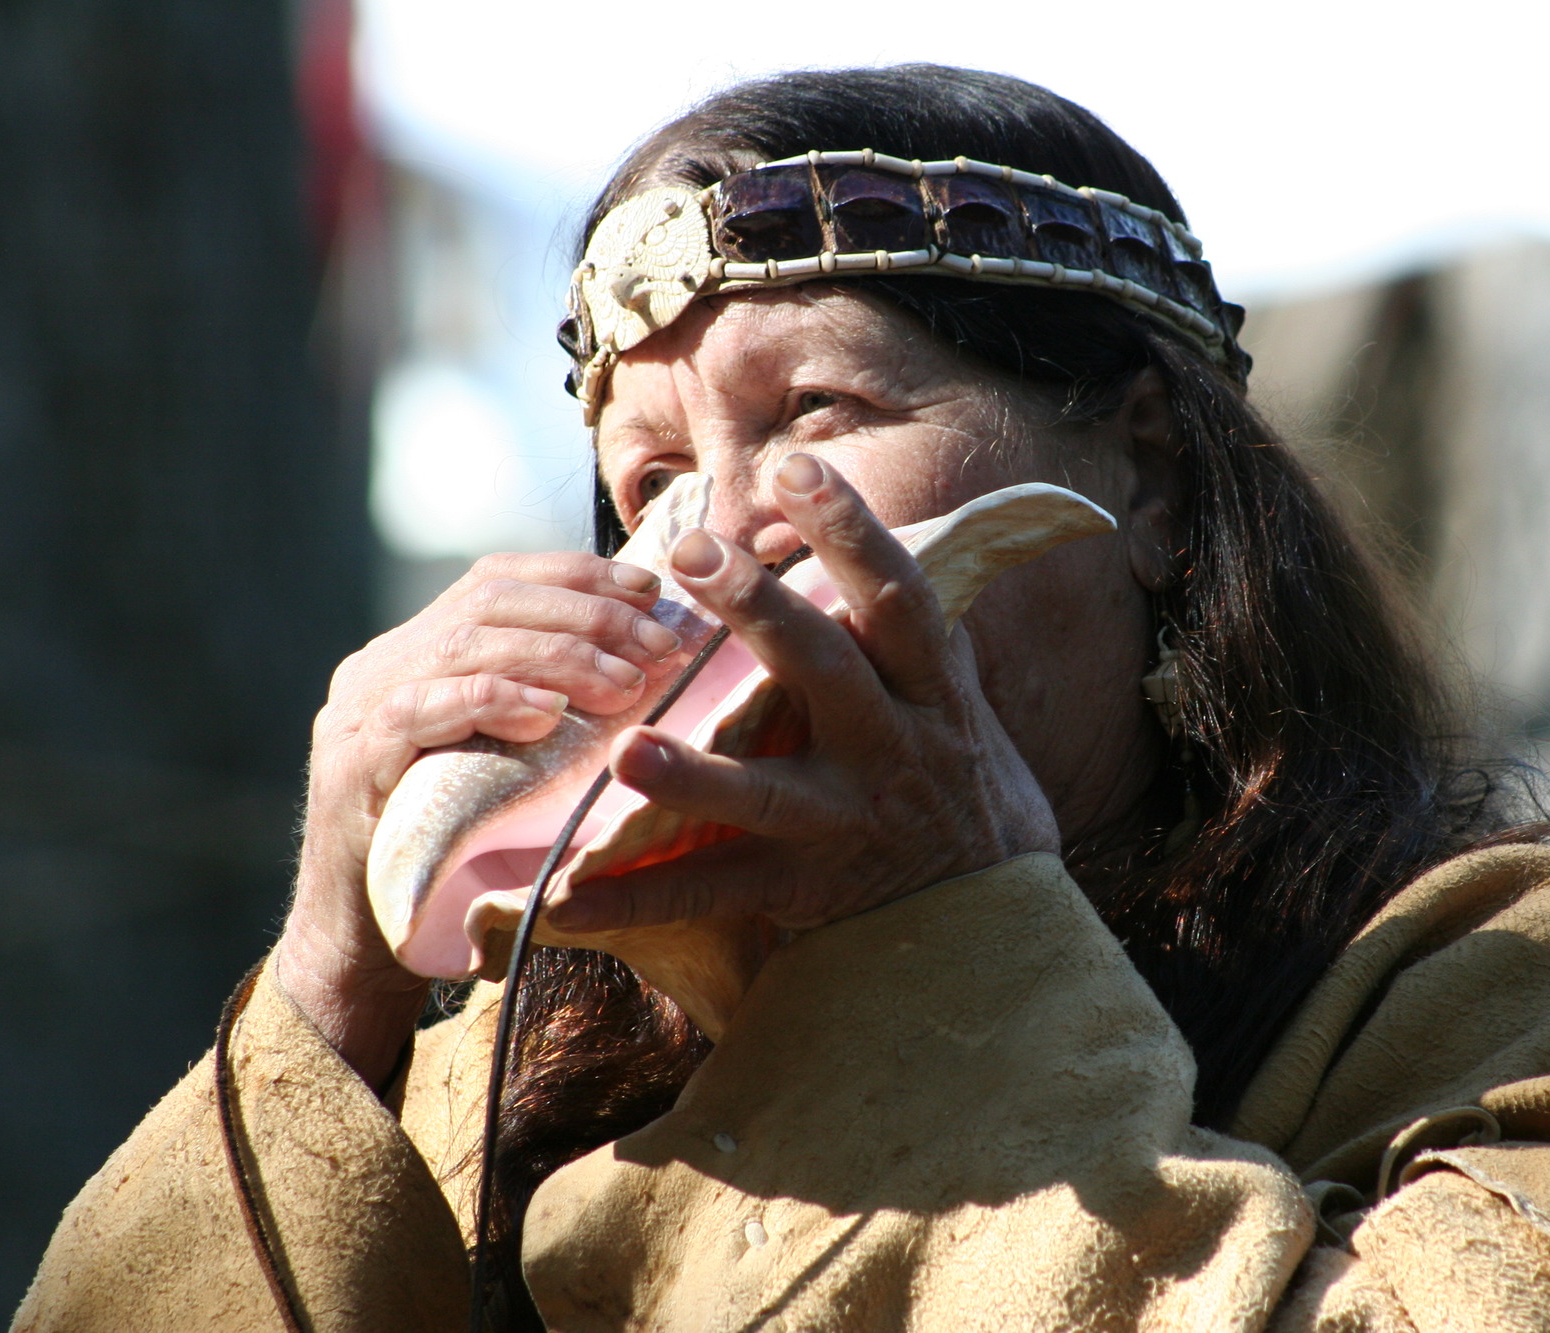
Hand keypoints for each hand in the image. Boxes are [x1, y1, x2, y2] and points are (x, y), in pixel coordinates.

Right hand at [278, 551, 685, 1084]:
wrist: (368, 944)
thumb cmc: (462, 854)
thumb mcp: (512, 763)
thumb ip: (549, 705)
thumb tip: (650, 663)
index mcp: (419, 650)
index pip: (500, 579)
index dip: (578, 575)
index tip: (650, 588)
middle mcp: (382, 665)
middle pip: (490, 600)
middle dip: (587, 614)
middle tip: (661, 646)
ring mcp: (358, 709)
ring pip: (464, 644)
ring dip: (559, 657)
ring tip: (626, 684)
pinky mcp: (351, 763)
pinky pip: (421, 709)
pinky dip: (492, 701)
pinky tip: (548, 716)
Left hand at [542, 454, 1059, 943]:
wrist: (983, 904)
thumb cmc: (950, 771)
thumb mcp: (948, 693)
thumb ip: (900, 626)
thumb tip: (864, 518)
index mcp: (926, 689)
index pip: (897, 598)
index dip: (852, 531)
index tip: (796, 467)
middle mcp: (890, 748)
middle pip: (826, 671)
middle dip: (761, 611)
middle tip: (691, 551)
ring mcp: (844, 821)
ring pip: (765, 794)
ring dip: (692, 775)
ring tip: (626, 750)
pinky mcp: (802, 887)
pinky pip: (712, 893)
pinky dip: (637, 897)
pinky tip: (565, 901)